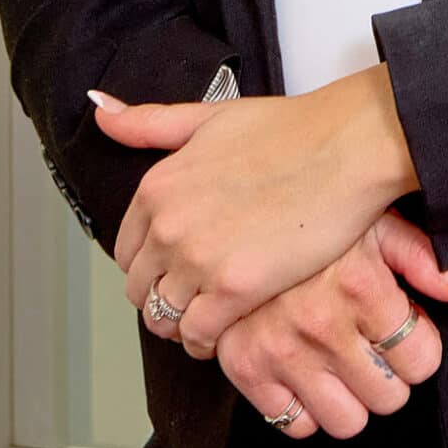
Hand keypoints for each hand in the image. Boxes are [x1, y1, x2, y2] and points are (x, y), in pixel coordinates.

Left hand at [93, 67, 419, 355]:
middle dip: (163, 297)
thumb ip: (150, 122)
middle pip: (140, 289)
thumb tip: (100, 108)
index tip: (176, 268)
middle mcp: (167, 224)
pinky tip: (226, 329)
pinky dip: (206, 340)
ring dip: (182, 324)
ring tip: (210, 317)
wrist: (347, 147)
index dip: (150, 264)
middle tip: (195, 297)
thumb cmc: (290, 129)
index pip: (126, 251)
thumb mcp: (209, 117)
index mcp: (157, 186)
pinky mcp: (233, 288)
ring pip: (163, 318)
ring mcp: (197, 258)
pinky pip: (198, 335)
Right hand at [216, 208, 447, 440]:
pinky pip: (295, 424)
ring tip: (341, 361)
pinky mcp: (245, 367)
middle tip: (371, 346)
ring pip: (347, 422)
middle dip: (389, 375)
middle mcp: (323, 324)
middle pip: (389, 398)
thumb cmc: (313, 213)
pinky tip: (305, 368)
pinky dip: (304, 404)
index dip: (419, 348)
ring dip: (350, 397)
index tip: (404, 331)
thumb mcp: (374, 219)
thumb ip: (424, 256)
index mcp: (362, 285)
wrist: (231, 210)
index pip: (423, 361)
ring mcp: (282, 350)